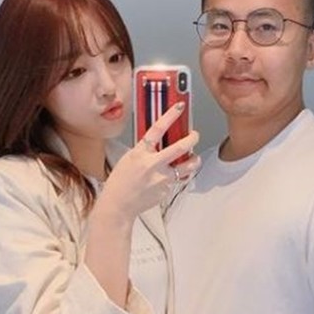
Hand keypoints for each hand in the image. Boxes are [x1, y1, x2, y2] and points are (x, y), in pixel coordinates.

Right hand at [99, 103, 199, 221]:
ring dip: (194, 160)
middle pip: (180, 148)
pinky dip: (175, 177)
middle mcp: (153, 165)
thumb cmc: (120, 182)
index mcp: (140, 153)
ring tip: (194, 157)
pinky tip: (166, 179)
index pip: (158, 129)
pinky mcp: (166, 190)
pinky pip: (176, 180)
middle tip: (194, 135)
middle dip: (192, 138)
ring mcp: (162, 179)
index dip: (170, 116)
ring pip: (187, 166)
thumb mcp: (129, 158)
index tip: (180, 107)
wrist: (118, 205)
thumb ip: (145, 150)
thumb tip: (161, 142)